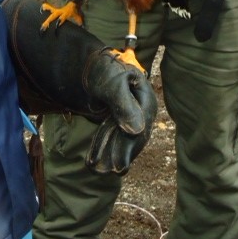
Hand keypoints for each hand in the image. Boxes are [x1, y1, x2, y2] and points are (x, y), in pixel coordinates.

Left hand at [84, 49, 157, 174]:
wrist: (92, 65)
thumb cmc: (103, 70)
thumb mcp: (112, 84)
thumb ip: (123, 104)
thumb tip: (136, 132)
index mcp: (145, 99)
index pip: (140, 127)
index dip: (129, 147)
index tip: (119, 167)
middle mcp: (142, 110)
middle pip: (134, 138)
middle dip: (120, 155)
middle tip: (108, 173)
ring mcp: (132, 116)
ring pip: (125, 141)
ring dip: (113, 156)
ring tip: (97, 170)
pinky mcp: (121, 120)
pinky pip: (116, 138)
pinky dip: (106, 148)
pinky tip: (94, 162)